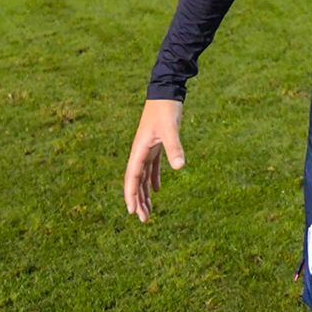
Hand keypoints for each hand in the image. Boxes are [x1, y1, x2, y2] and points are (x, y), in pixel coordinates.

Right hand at [124, 98, 184, 223]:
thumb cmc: (166, 108)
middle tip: (144, 220)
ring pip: (143, 177)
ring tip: (149, 212)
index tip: (132, 212)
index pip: (132, 178)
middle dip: (139, 201)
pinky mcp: (156, 144)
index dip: (131, 196)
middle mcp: (140, 151)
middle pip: (136, 181)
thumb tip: (180, 167)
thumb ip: (174, 147)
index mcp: (139, 150)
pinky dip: (154, 179)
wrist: (166, 90)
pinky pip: (152, 167)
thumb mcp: (170, 128)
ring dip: (145, 194)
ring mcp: (148, 148)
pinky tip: (158, 191)